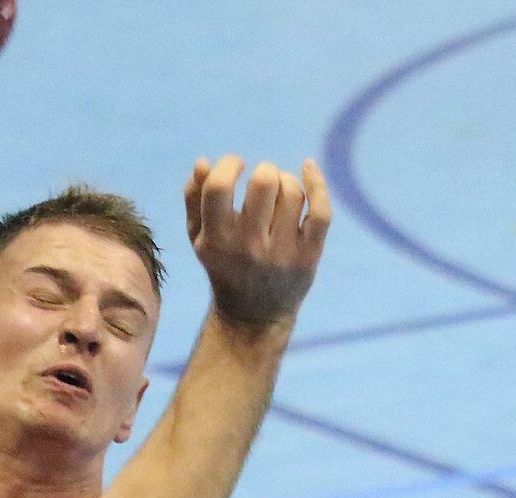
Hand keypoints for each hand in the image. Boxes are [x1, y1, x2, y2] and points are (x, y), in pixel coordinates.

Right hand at [185, 155, 330, 330]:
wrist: (252, 317)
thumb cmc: (225, 266)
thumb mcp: (201, 239)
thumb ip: (195, 200)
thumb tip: (202, 163)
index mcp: (216, 240)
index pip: (219, 187)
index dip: (229, 164)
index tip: (236, 167)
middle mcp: (248, 247)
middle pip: (264, 181)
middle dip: (265, 171)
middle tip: (263, 182)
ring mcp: (281, 252)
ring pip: (292, 192)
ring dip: (286, 181)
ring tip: (279, 191)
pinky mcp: (308, 255)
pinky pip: (320, 210)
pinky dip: (317, 182)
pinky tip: (308, 167)